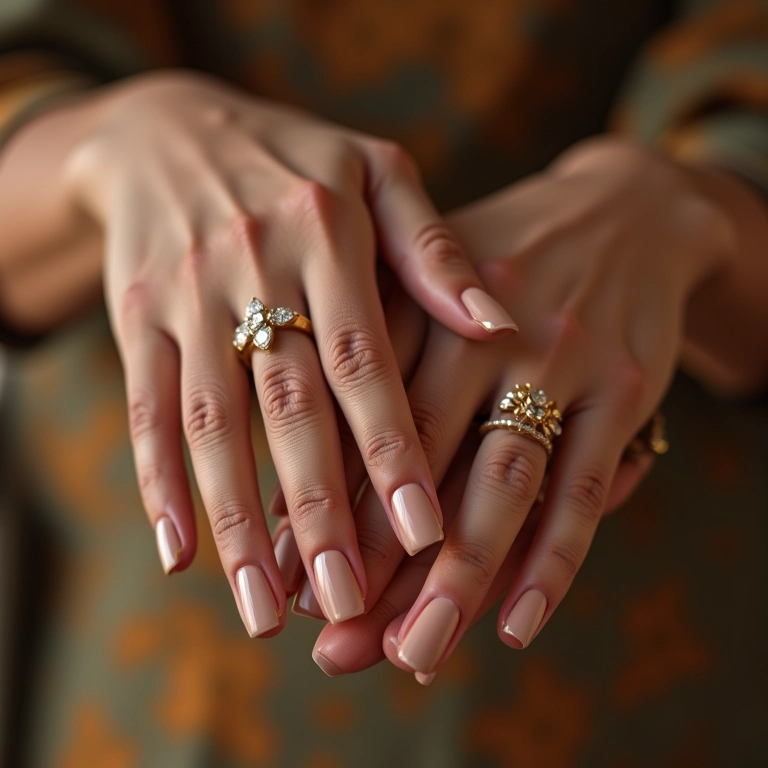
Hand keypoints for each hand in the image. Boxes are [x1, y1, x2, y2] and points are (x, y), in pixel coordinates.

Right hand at [38, 70, 514, 636]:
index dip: (391, 446)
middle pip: (288, 407)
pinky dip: (158, 481)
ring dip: (237, 520)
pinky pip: (145, 407)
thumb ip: (433, 249)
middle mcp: (252, 269)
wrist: (165, 127)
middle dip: (318, 510)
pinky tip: (180, 551)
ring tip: (265, 608)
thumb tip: (497, 324)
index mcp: (325, 234)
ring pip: (212, 423)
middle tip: (348, 602)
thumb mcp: (374, 171)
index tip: (423, 532)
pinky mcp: (136, 319)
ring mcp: (185, 298)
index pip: (363, 358)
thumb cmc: (293, 157)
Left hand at [308, 137, 733, 674]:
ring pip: (500, 483)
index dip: (319, 499)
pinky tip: (516, 624)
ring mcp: (557, 357)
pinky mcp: (623, 385)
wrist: (623, 208)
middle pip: (418, 461)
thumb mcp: (424, 279)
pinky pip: (586, 485)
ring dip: (458, 576)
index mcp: (416, 300)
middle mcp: (480, 329)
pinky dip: (553, 559)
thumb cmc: (500, 260)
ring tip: (415, 651)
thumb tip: (300, 453)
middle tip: (335, 645)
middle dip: (375, 557)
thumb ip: (371, 351)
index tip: (284, 574)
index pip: (356, 416)